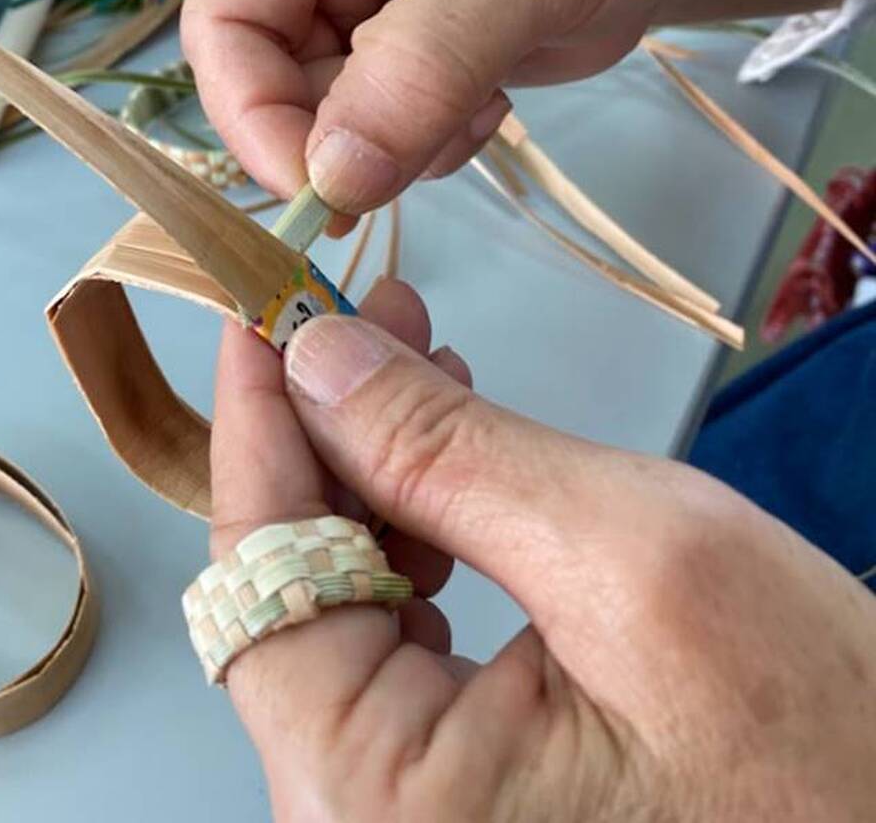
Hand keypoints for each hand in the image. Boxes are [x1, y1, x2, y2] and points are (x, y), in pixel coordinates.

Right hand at [181, 0, 868, 213]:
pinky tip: (487, 103)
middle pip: (266, 79)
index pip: (224, 20)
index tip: (324, 192)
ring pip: (320, 119)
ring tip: (481, 103)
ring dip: (394, 143)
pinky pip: (371, 131)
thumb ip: (421, 66)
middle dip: (342, 136)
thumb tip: (332, 178)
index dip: (255, 117)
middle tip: (437, 140)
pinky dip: (422, 144)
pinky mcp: (393, 46)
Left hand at [211, 280, 875, 821]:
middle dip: (323, 433)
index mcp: (382, 803)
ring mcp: (407, 820)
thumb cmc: (820, 738)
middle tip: (363, 318)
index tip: (263, 307)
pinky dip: (411, 539)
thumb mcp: (629, 551)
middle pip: (289, 590)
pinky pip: (389, 649)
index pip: (261, 577)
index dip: (259, 422)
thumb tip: (320, 358)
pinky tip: (446, 465)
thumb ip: (449, 451)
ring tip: (417, 369)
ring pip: (335, 608)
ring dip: (370, 475)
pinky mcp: (454, 801)